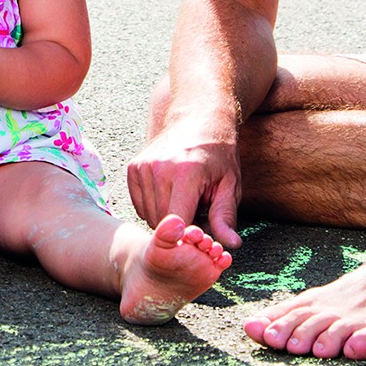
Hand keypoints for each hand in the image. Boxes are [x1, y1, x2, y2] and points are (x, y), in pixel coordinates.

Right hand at [125, 116, 243, 247]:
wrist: (198, 120)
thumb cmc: (218, 155)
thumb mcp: (230, 185)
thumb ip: (225, 217)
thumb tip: (231, 245)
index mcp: (186, 173)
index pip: (178, 223)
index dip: (189, 237)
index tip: (201, 237)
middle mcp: (159, 168)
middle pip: (162, 222)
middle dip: (179, 229)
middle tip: (197, 215)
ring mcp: (143, 167)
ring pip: (149, 216)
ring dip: (166, 219)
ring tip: (185, 203)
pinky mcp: (133, 167)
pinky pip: (139, 205)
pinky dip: (154, 208)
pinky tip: (170, 196)